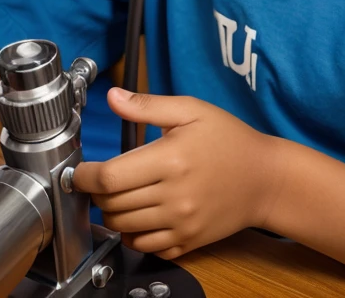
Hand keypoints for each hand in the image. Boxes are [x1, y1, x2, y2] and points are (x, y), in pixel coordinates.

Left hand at [74, 89, 281, 259]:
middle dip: (97, 192)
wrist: (265, 178)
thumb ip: (148, 105)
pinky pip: (144, 247)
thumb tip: (113, 97)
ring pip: (123, 228)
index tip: (80, 170)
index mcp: (171, 159)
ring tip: (120, 194)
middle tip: (103, 177)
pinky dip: (133, 234)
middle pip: (111, 205)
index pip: (110, 178)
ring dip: (111, 212)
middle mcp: (174, 197)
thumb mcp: (191, 110)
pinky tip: (140, 214)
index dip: (86, 176)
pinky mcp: (187, 243)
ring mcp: (181, 224)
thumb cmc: (229, 140)